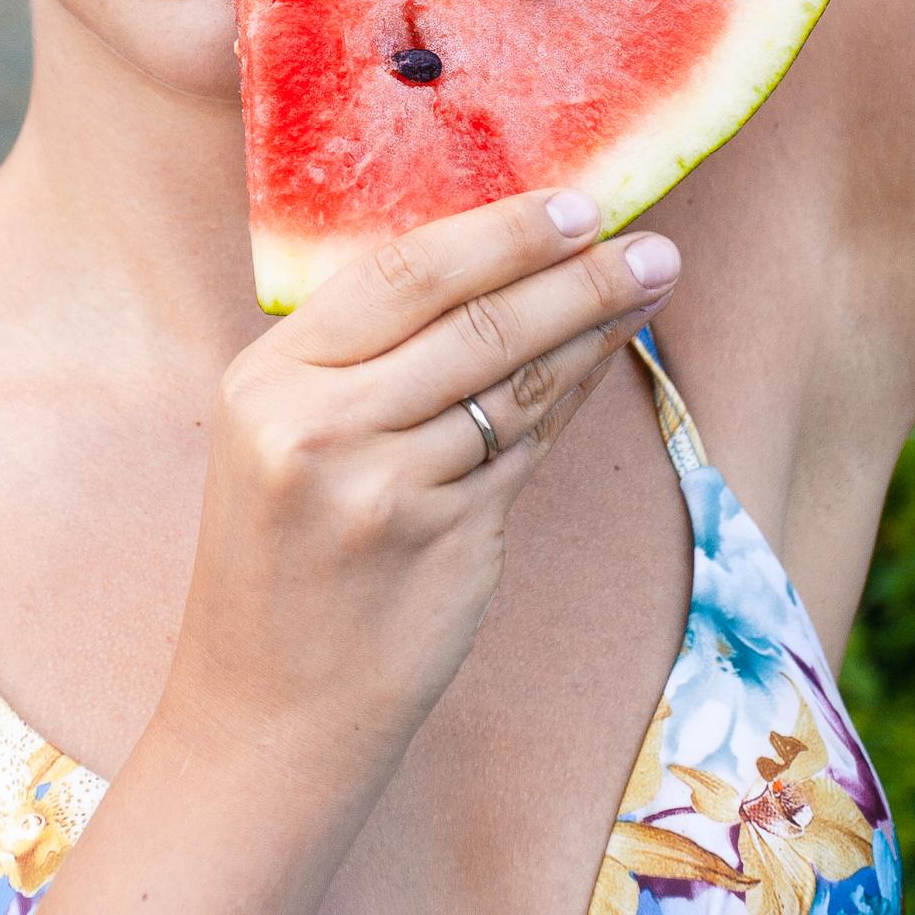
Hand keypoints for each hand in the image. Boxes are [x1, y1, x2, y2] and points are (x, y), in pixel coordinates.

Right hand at [159, 190, 678, 790]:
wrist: (268, 711)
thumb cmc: (281, 567)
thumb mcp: (280, 444)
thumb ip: (360, 363)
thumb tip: (490, 268)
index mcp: (265, 382)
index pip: (396, 277)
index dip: (496, 234)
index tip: (573, 202)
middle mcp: (318, 426)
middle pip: (471, 323)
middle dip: (573, 271)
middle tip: (647, 239)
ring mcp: (385, 489)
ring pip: (514, 384)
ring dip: (593, 327)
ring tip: (649, 283)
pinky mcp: (445, 542)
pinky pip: (527, 450)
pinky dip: (569, 398)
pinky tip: (601, 363)